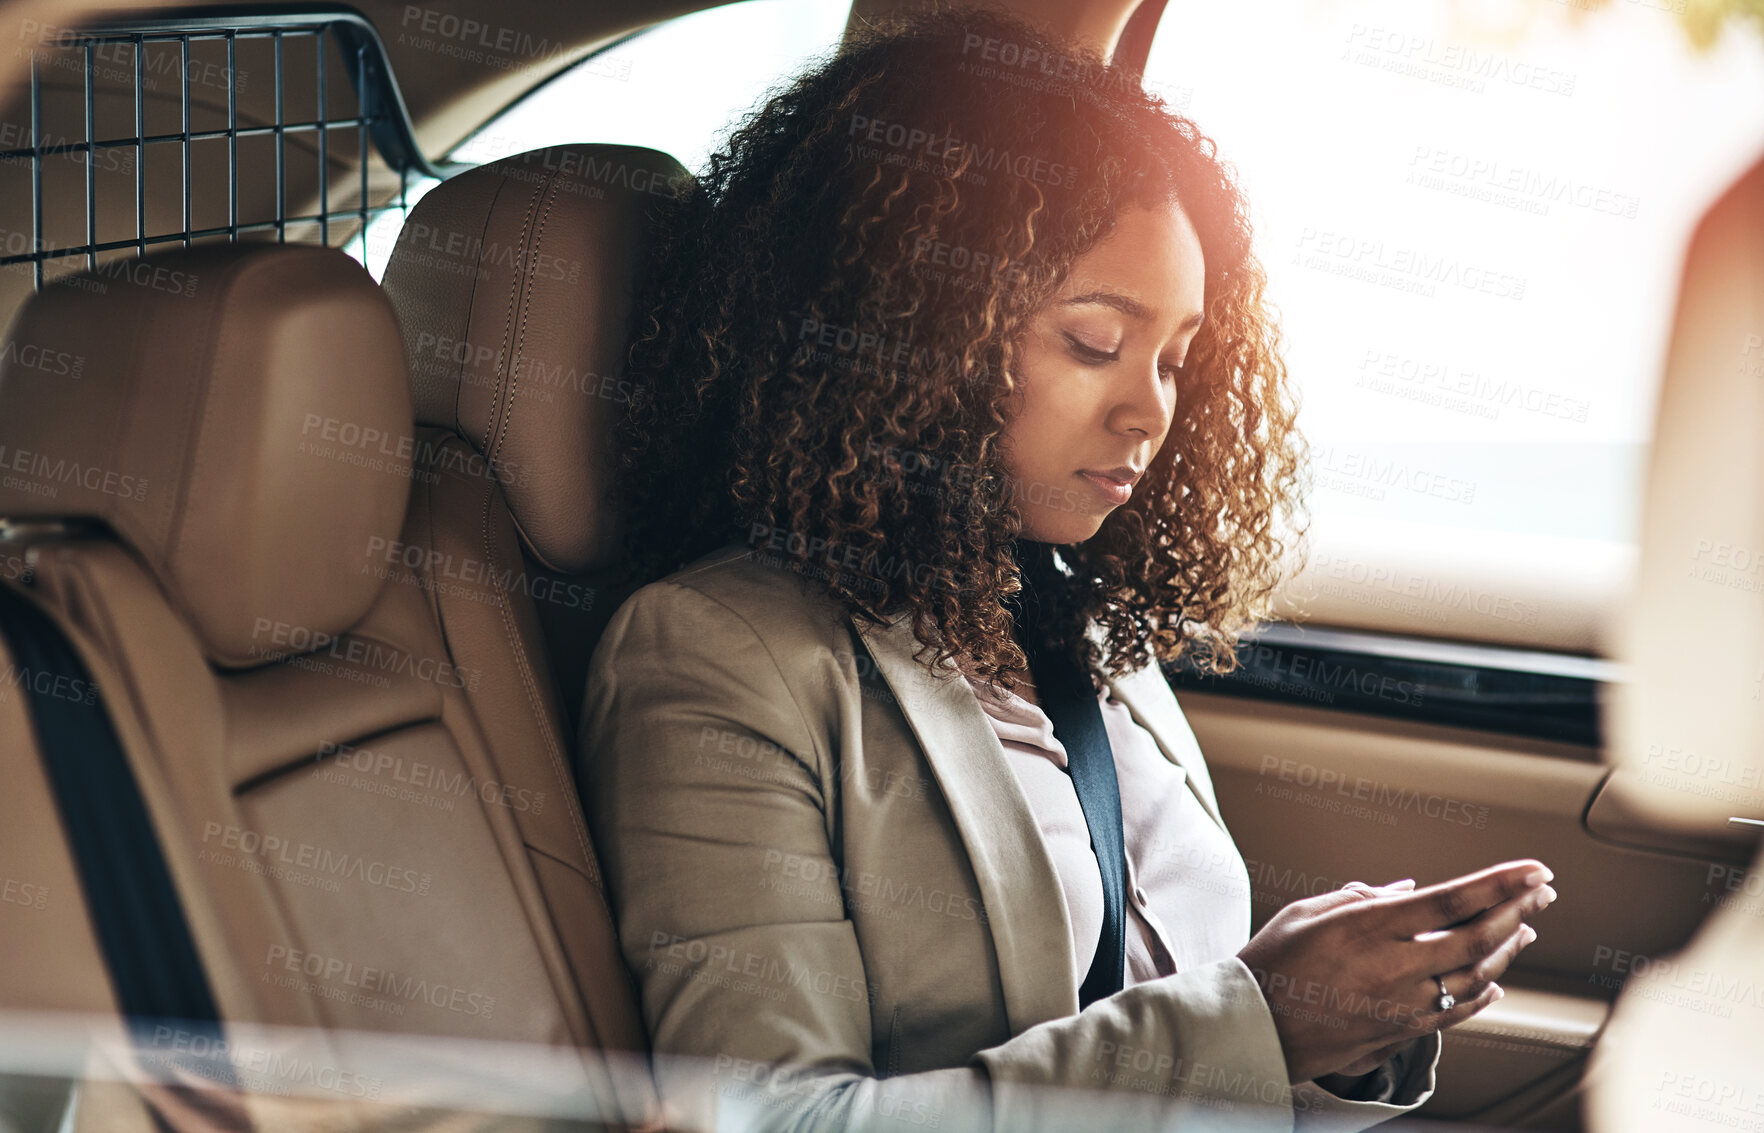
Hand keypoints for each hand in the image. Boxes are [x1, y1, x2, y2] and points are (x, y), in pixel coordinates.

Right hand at [1236, 859, 1555, 1083]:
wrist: (1253, 1027)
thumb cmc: (1272, 963)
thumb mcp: (1307, 912)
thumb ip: (1362, 897)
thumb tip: (1408, 888)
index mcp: (1369, 927)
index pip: (1450, 900)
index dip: (1499, 884)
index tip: (1532, 870)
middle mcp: (1393, 967)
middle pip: (1476, 938)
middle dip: (1517, 910)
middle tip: (1543, 891)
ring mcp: (1401, 1004)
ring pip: (1474, 976)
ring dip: (1507, 949)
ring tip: (1525, 927)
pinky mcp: (1399, 1031)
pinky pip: (1457, 1012)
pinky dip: (1484, 994)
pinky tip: (1498, 981)